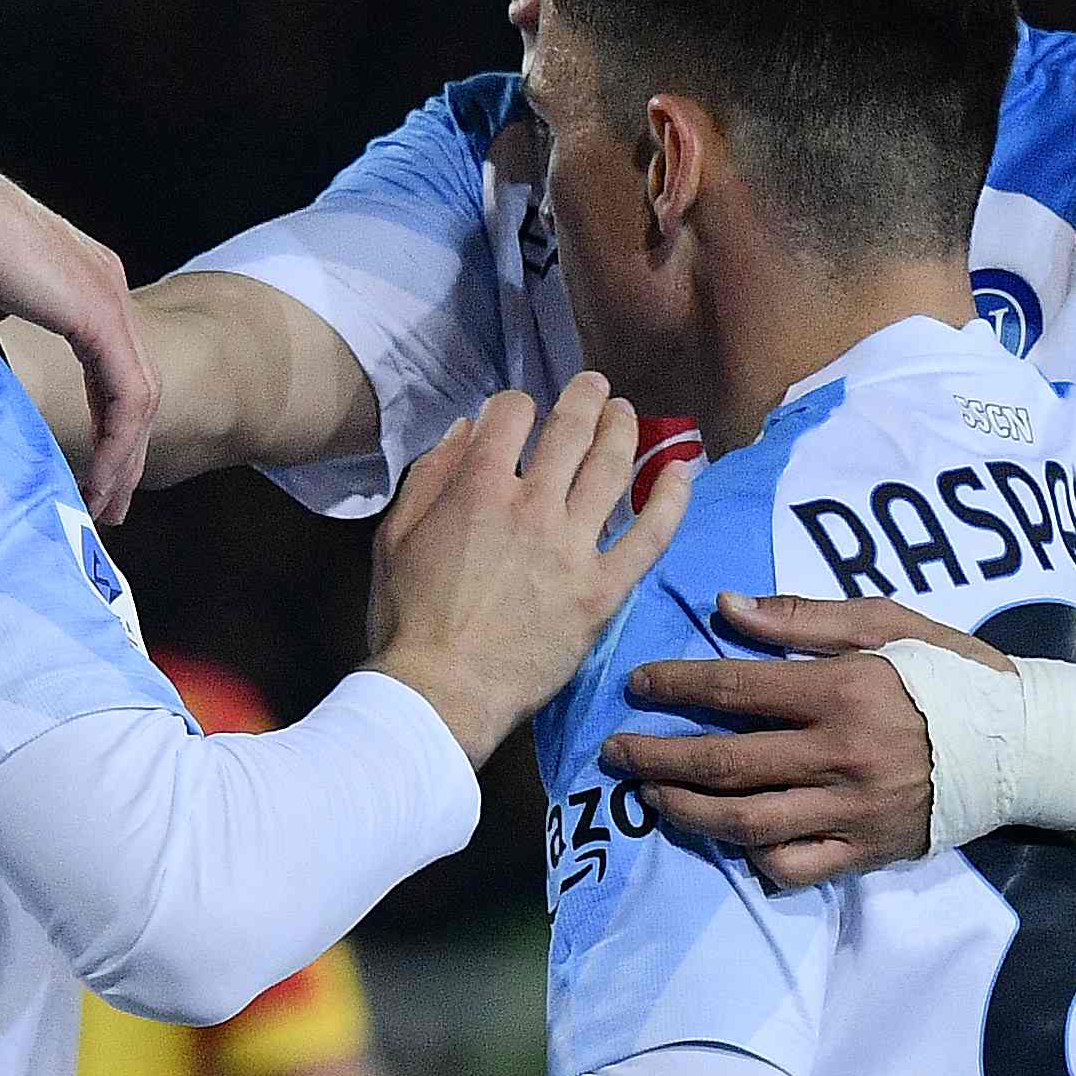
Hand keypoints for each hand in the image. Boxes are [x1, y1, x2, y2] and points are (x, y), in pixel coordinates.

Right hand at [0, 122, 156, 522]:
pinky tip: (104, 482)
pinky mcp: (98, 313)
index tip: (89, 470)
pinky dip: (121, 445)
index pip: (111, 363)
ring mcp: (108, 296)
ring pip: (140, 397)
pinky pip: (129, 396)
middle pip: (135, 385)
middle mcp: (105, 283)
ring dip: (127, 459)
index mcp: (76, 277)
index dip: (106, 423)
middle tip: (111, 505)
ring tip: (106, 507)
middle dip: (127, 452)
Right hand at [361, 378, 694, 763]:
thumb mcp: (394, 537)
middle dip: (584, 397)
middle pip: (571, 430)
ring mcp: (574, 546)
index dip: (515, 404)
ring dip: (624, 430)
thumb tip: (465, 431)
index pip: (510, 415)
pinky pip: (651, 535)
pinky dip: (671, 498)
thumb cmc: (407, 617)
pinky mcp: (604, 588)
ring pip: (613, 469)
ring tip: (626, 413)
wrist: (442, 689)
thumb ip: (429, 477)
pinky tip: (681, 472)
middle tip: (594, 386)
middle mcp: (533, 505)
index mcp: (477, 488)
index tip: (517, 412)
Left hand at [602, 593, 978, 889]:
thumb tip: (725, 606)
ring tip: (650, 793)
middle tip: (615, 751)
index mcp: (842, 692)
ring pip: (747, 822)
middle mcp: (841, 755)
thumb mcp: (888, 623)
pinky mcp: (868, 850)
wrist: (1028, 745)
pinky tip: (727, 837)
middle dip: (657, 756)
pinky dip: (752, 857)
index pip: (735, 688)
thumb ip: (804, 617)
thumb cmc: (953, 674)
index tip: (637, 685)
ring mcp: (853, 809)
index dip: (674, 685)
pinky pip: (794, 866)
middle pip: (725, 762)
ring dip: (685, 809)